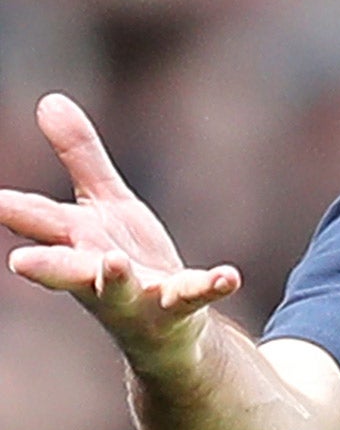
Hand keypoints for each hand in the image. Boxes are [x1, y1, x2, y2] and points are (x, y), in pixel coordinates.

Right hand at [0, 94, 241, 366]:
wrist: (167, 329)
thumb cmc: (125, 263)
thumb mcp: (104, 205)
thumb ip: (79, 157)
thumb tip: (48, 99)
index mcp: (77, 243)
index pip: (39, 221)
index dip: (11, 210)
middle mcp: (98, 273)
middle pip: (66, 268)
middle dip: (45, 265)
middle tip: (20, 263)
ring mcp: (137, 295)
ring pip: (120, 289)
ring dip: (116, 278)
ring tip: (115, 263)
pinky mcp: (178, 307)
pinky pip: (194, 296)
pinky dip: (210, 286)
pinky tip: (228, 276)